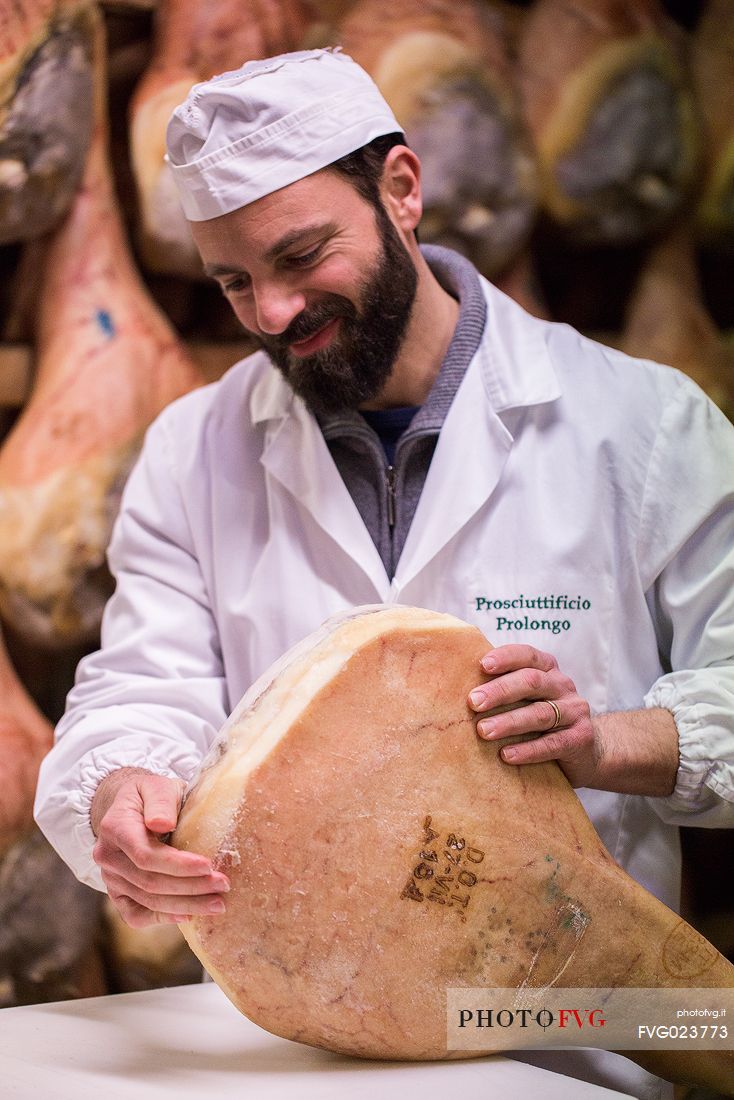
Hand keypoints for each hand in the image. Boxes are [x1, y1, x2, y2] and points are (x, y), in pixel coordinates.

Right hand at [91, 768, 229, 927]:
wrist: (130, 808)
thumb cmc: (150, 795)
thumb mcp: (157, 786)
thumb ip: (160, 802)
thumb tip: (162, 824)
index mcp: (115, 828)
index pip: (146, 855)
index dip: (178, 865)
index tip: (208, 866)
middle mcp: (107, 857)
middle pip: (149, 882)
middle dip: (190, 887)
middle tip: (223, 885)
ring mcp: (110, 878)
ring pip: (147, 901)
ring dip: (184, 905)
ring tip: (217, 903)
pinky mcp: (117, 893)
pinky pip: (135, 915)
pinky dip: (161, 918)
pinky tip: (188, 915)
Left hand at [468, 644, 598, 786]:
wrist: (586, 751)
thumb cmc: (541, 720)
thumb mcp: (527, 699)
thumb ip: (503, 689)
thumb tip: (455, 687)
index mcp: (547, 670)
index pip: (527, 655)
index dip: (505, 657)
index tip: (481, 665)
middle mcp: (563, 686)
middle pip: (531, 682)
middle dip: (500, 691)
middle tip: (473, 702)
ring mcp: (574, 712)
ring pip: (540, 714)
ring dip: (509, 722)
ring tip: (483, 731)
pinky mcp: (580, 739)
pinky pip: (552, 744)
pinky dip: (528, 750)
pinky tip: (506, 755)